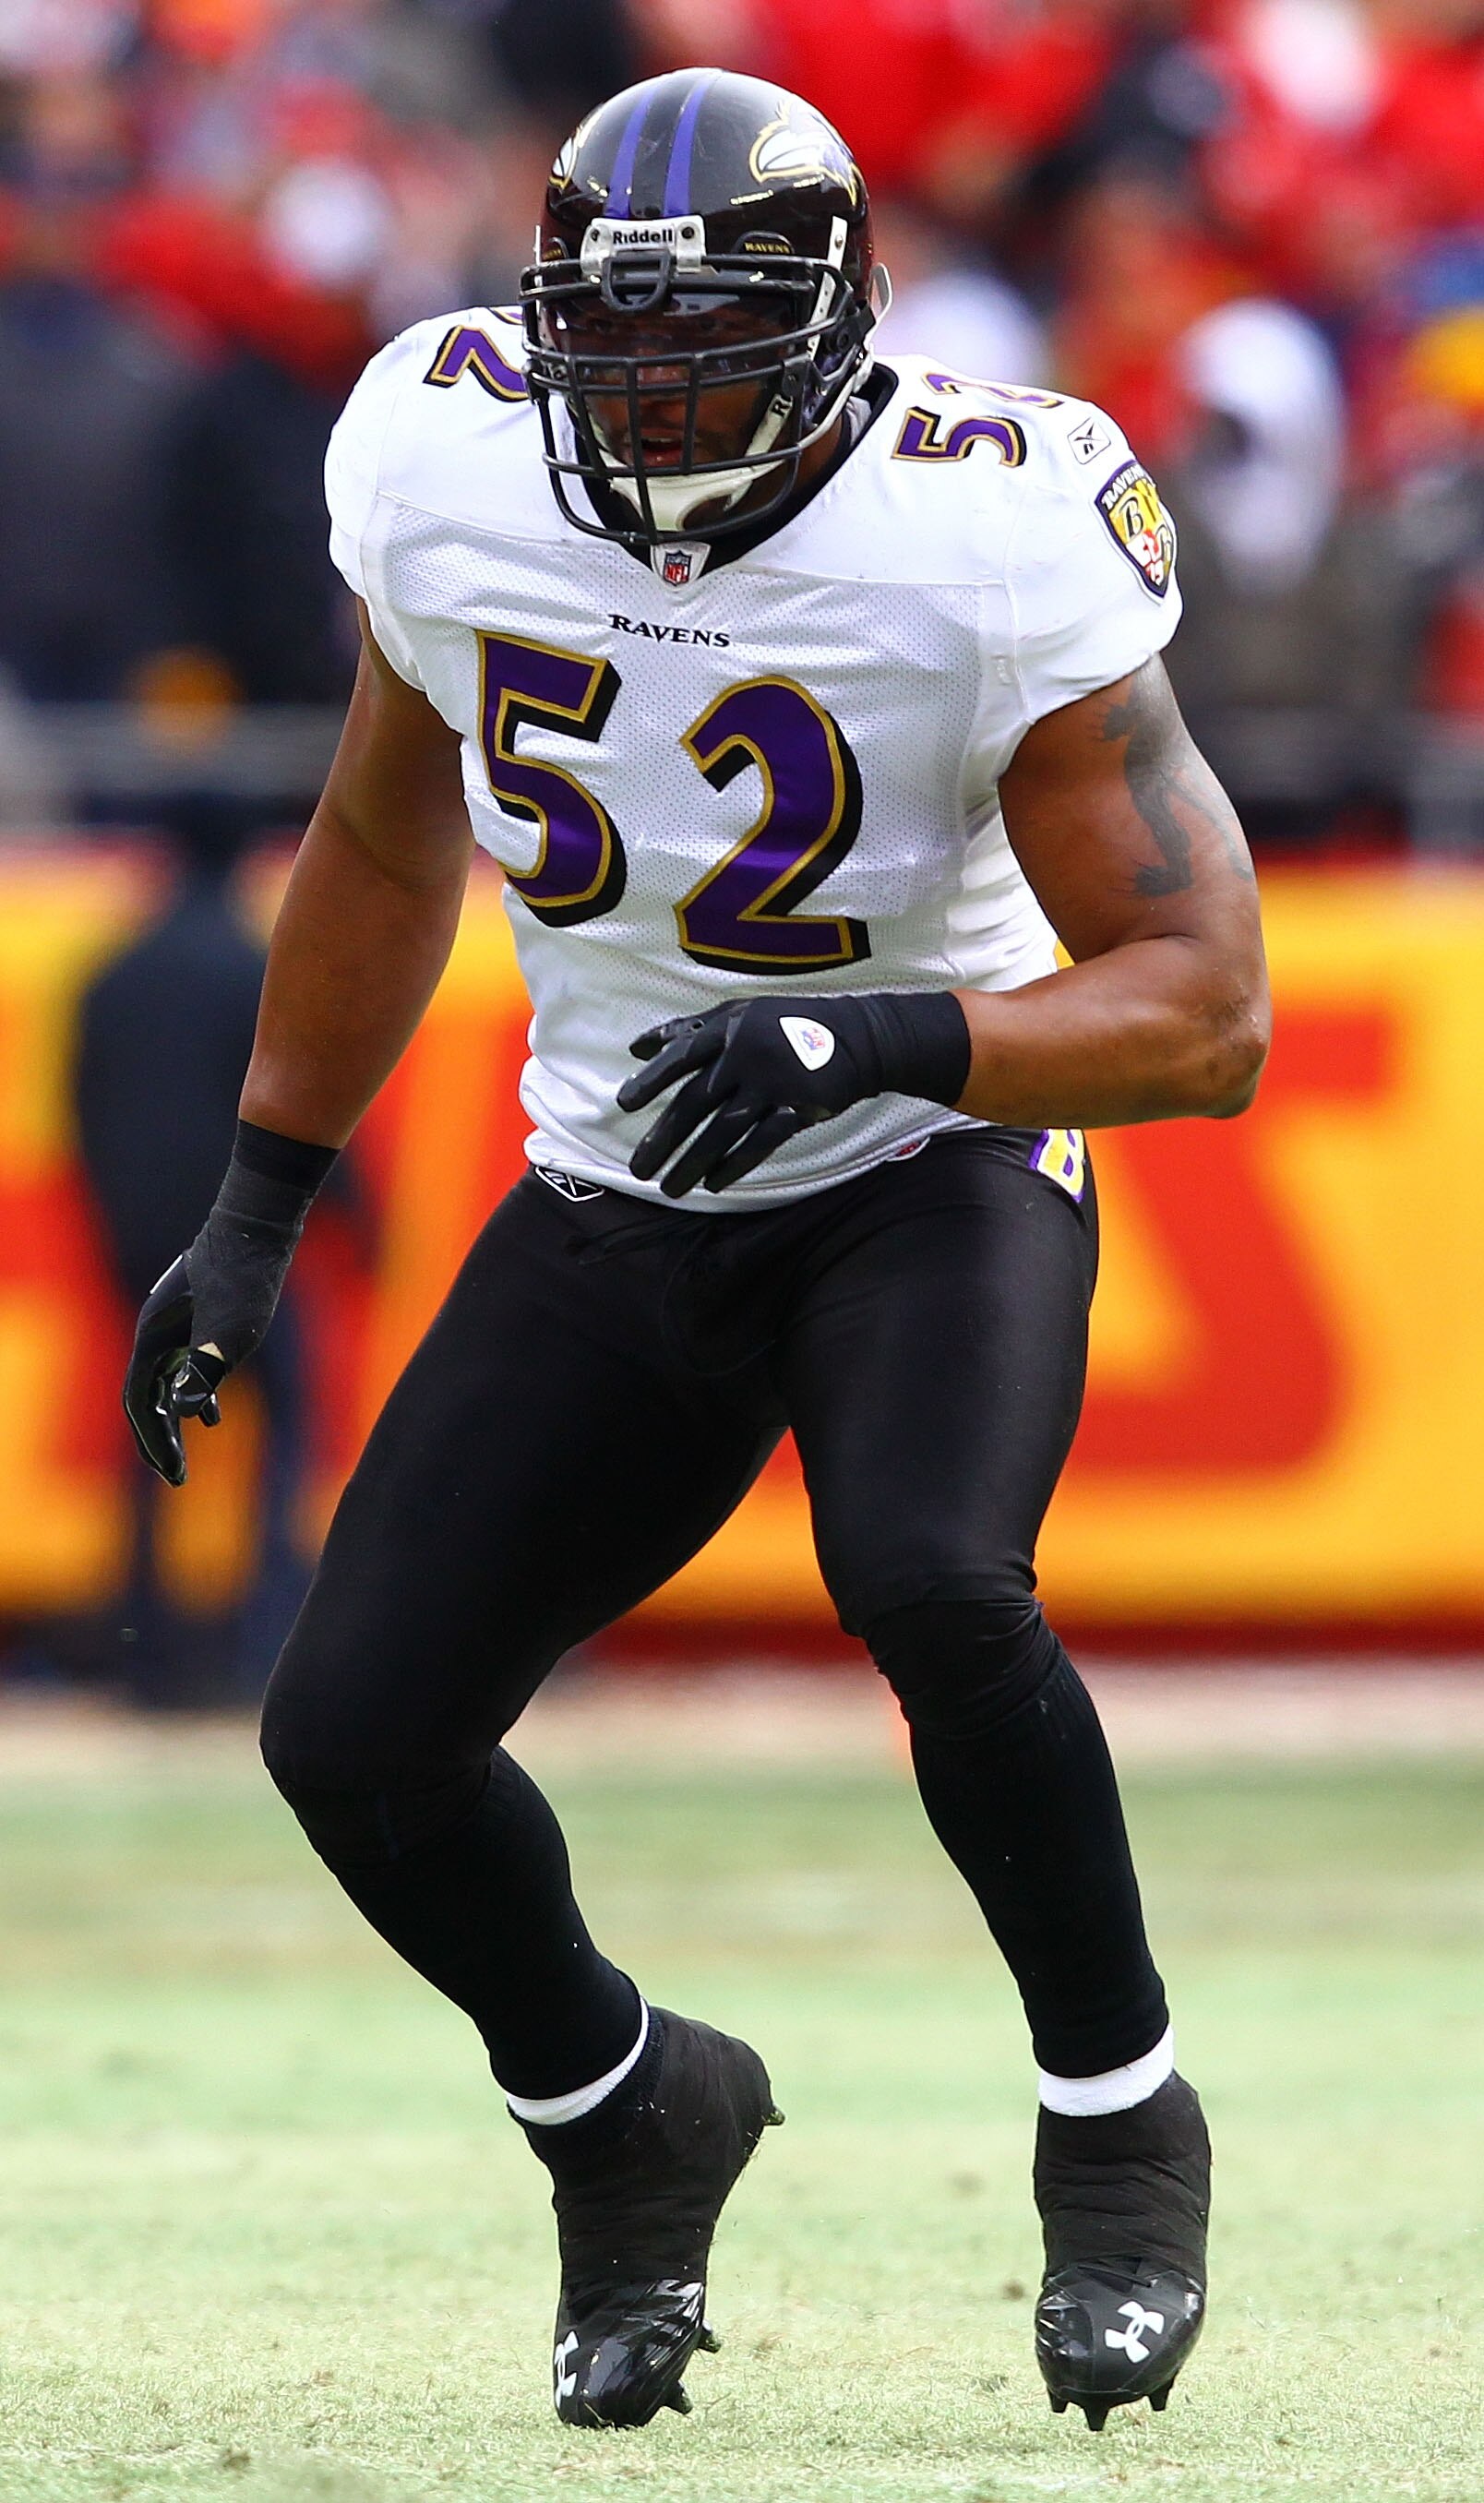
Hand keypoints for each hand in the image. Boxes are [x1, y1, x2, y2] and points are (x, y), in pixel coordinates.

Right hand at [122, 1213, 293, 1486]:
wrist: (258, 1228)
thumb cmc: (245, 1280)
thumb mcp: (231, 1332)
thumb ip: (204, 1371)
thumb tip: (184, 1413)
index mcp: (153, 1337)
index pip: (139, 1401)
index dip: (153, 1439)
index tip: (172, 1473)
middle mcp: (155, 1332)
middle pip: (145, 1397)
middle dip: (159, 1438)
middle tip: (176, 1477)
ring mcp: (173, 1325)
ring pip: (163, 1383)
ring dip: (173, 1420)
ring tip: (185, 1459)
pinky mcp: (194, 1319)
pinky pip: (183, 1367)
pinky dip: (192, 1394)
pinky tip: (210, 1417)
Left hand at [617, 994, 918, 1197]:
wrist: (860, 1037)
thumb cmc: (789, 1024)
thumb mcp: (742, 1013)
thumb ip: (690, 1030)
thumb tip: (637, 1048)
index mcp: (729, 1028)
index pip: (681, 1054)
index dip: (651, 1078)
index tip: (624, 1104)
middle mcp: (746, 1054)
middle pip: (695, 1102)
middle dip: (663, 1139)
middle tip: (638, 1170)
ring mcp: (773, 1083)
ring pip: (722, 1130)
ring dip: (692, 1163)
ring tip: (669, 1190)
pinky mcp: (798, 1108)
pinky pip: (760, 1143)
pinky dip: (734, 1165)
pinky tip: (712, 1184)